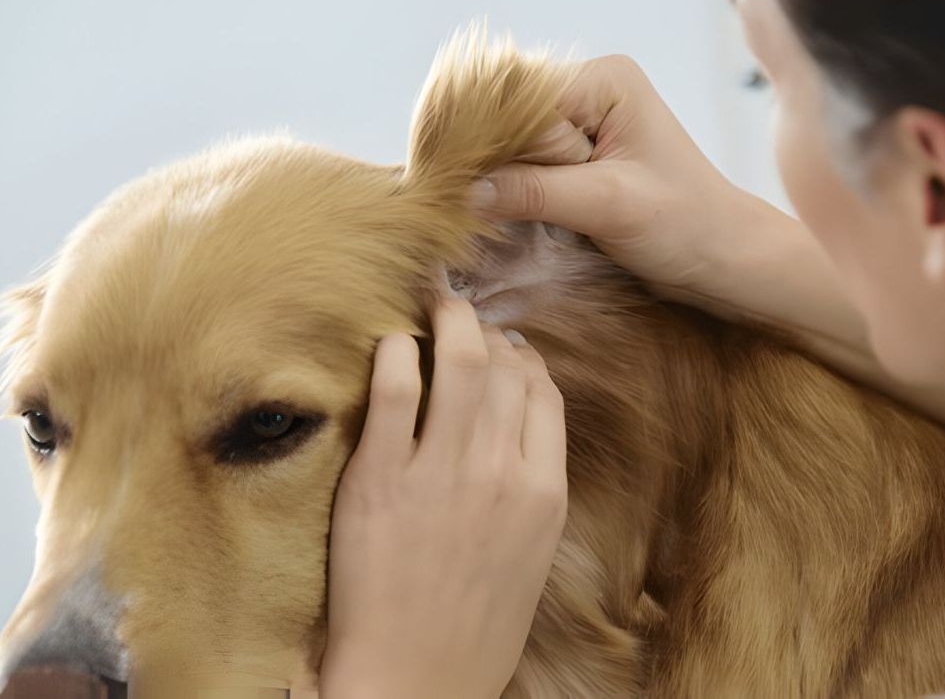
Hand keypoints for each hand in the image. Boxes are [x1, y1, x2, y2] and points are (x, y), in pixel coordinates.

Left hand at [319, 297, 567, 698]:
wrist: (416, 681)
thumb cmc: (476, 622)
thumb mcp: (530, 552)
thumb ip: (531, 482)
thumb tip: (519, 421)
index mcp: (542, 491)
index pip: (543, 391)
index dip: (522, 357)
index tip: (503, 347)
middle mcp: (499, 472)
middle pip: (506, 366)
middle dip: (485, 328)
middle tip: (463, 315)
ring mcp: (440, 472)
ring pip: (459, 362)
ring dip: (448, 319)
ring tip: (435, 304)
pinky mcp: (380, 479)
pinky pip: (394, 392)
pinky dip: (396, 354)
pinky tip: (393, 345)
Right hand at [471, 54, 756, 300]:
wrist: (723, 257)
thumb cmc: (684, 224)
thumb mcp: (608, 206)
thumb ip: (536, 192)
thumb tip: (464, 191)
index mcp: (603, 80)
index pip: (518, 97)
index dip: (483, 138)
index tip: (448, 178)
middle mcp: (587, 89)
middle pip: (507, 117)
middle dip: (487, 160)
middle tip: (457, 201)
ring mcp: (580, 123)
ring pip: (510, 144)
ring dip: (496, 178)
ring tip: (472, 211)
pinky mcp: (575, 157)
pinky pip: (523, 165)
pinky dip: (508, 189)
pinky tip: (494, 213)